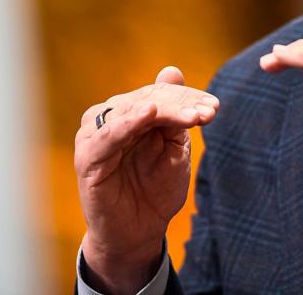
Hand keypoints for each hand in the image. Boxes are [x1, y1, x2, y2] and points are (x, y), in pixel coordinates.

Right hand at [74, 66, 218, 292]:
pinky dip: (127, 123)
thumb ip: (173, 112)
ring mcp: (95, 136)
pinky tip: (148, 114)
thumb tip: (171, 70)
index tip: (215, 107)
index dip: (189, 98)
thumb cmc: (155, 189)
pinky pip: (108, 136)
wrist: (139, 232)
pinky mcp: (87, 158)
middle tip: (209, 111)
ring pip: (132, 112)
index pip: (161, 95)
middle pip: (148, 99)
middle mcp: (109, 118)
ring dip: (165, 111)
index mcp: (129, 113)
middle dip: (182, 105)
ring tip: (193, 116)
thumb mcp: (173, 147)